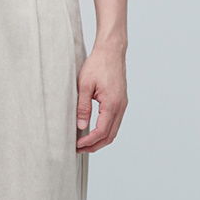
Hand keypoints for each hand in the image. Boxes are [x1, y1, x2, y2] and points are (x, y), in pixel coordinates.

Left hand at [77, 34, 126, 148]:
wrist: (111, 50)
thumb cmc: (97, 64)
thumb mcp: (84, 85)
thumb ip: (83, 107)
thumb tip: (81, 127)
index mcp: (112, 104)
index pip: (101, 132)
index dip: (88, 141)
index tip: (77, 144)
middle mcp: (120, 107)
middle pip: (109, 136)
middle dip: (94, 146)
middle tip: (79, 149)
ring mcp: (122, 105)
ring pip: (113, 132)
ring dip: (99, 140)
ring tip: (85, 143)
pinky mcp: (121, 102)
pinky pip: (114, 123)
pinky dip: (104, 132)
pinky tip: (93, 131)